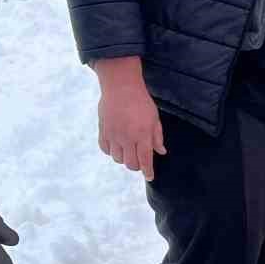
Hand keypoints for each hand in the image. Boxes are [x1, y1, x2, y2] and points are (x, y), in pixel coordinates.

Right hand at [94, 56, 164, 180]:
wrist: (121, 87)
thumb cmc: (141, 101)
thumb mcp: (154, 118)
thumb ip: (157, 137)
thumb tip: (161, 152)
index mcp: (142, 135)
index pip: (145, 160)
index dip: (148, 171)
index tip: (150, 176)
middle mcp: (127, 138)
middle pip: (130, 164)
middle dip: (137, 166)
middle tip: (140, 160)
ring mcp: (113, 135)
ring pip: (117, 159)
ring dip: (124, 158)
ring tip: (129, 150)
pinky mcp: (103, 131)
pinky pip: (105, 149)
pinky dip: (112, 151)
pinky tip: (117, 145)